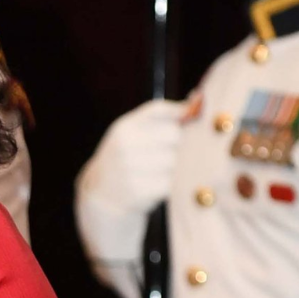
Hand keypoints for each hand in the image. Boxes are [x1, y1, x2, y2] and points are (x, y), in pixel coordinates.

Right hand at [74, 98, 184, 280]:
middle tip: (161, 156)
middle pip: (174, 135)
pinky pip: (170, 182)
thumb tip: (197, 99)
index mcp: (123, 129)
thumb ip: (162, 115)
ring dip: (172, 168)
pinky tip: (152, 187)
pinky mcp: (140, 192)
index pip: (161, 112)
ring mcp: (131, 170)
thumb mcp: (132, 132)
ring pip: (174, 160)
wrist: (100, 198)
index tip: (183, 126)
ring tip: (154, 173)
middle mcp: (125, 147)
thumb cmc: (125, 160)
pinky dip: (167, 186)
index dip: (178, 119)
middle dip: (175, 146)